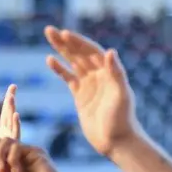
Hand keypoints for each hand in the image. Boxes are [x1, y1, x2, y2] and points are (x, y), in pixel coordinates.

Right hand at [43, 26, 140, 158]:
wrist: (116, 141)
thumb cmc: (122, 119)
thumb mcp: (121, 95)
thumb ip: (116, 73)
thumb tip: (110, 51)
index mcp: (109, 72)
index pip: (91, 51)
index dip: (78, 42)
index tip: (64, 33)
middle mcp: (99, 75)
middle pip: (79, 53)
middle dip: (65, 41)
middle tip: (49, 30)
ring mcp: (89, 85)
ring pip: (72, 62)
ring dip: (61, 50)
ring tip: (48, 36)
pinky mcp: (81, 96)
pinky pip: (68, 78)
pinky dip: (60, 69)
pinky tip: (50, 60)